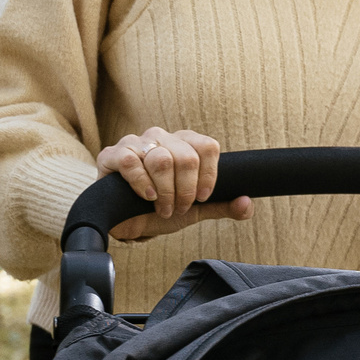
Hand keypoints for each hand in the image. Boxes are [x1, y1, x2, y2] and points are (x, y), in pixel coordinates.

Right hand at [96, 127, 252, 240]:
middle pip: (186, 157)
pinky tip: (146, 197)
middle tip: (178, 208)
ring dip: (165, 192)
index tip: (202, 198)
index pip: (208, 147)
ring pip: (161, 160)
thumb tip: (247, 204)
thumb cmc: (161, 208)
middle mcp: (161, 137)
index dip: (209, 176)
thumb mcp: (196, 210)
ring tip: (162, 208)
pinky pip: (131, 163)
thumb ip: (221, 206)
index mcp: (184, 143)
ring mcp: (135, 143)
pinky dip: (142, 185)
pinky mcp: (112, 155)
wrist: (126, 222)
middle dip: (185, 191)